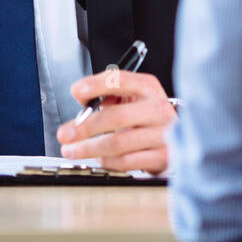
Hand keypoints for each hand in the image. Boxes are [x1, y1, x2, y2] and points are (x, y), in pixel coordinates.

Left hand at [56, 71, 176, 173]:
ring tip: (72, 150)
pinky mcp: (162, 157)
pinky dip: (106, 161)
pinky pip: (126, 161)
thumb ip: (105, 95)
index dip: (96, 84)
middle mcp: (157, 108)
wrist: (175, 137)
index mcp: (147, 87)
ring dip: (89, 148)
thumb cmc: (144, 116)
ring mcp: (163, 134)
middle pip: (117, 116)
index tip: (76, 91)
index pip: (121, 80)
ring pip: (118, 143)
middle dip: (85, 126)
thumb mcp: (129, 98)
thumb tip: (81, 99)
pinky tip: (98, 159)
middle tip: (65, 133)